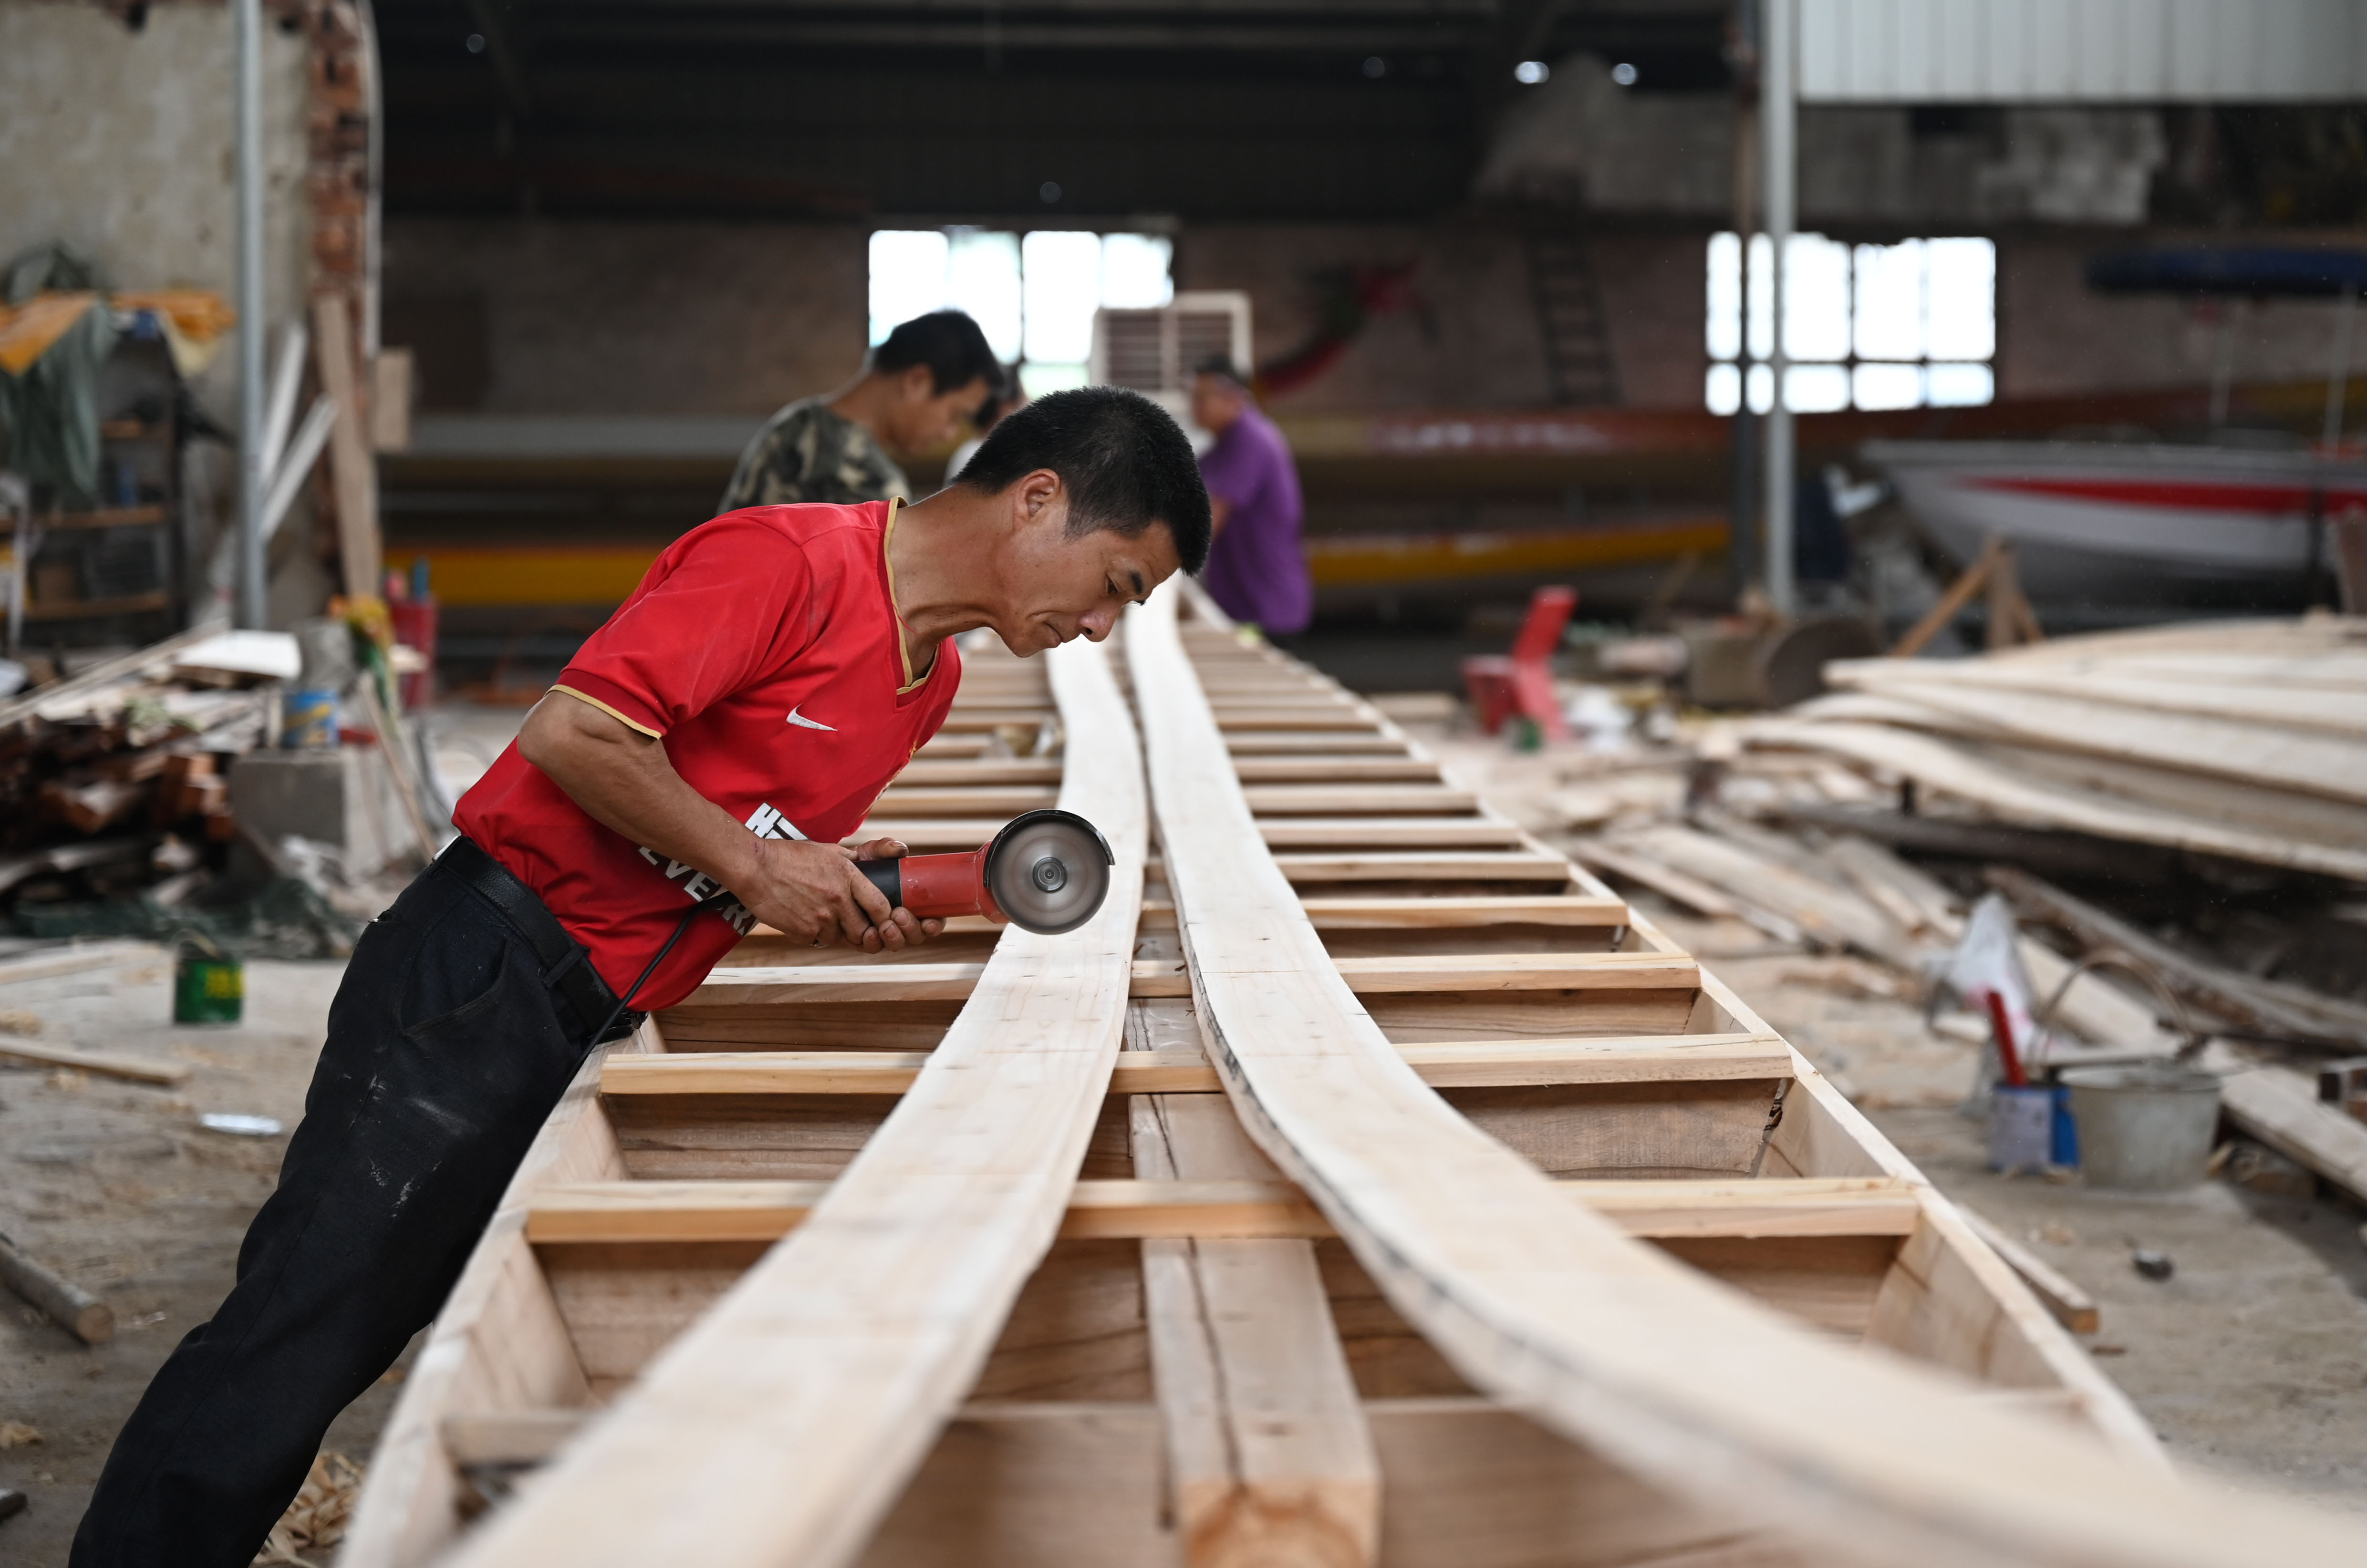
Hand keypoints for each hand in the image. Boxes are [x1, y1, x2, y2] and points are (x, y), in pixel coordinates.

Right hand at [737, 837, 941, 953]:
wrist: (755, 867)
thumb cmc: (790, 856)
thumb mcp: (828, 850)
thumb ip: (853, 859)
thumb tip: (874, 860)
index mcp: (848, 878)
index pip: (881, 906)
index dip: (885, 916)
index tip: (881, 917)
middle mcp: (837, 901)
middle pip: (864, 931)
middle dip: (862, 931)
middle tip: (853, 924)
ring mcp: (820, 918)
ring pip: (840, 939)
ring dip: (835, 932)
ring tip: (821, 916)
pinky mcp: (802, 932)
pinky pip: (816, 941)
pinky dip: (813, 934)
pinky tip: (803, 918)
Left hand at [851, 838, 945, 951]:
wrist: (832, 875)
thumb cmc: (860, 864)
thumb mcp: (872, 853)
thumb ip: (885, 847)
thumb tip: (900, 850)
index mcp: (912, 904)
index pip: (932, 920)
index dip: (934, 925)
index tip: (928, 922)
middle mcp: (900, 921)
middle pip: (916, 936)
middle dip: (910, 930)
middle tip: (899, 915)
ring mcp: (883, 931)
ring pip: (896, 944)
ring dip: (895, 938)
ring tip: (886, 925)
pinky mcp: (863, 937)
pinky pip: (872, 947)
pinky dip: (873, 943)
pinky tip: (869, 933)